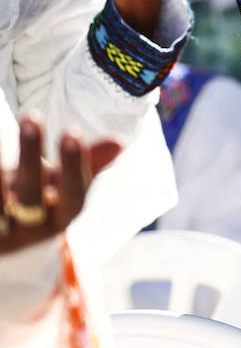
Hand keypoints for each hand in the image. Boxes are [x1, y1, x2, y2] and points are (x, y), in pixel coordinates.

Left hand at [0, 118, 121, 255]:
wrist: (3, 231)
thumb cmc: (39, 198)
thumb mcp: (63, 185)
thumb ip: (89, 164)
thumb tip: (121, 142)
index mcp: (59, 219)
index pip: (73, 197)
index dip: (74, 167)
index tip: (73, 131)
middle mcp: (29, 230)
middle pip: (30, 195)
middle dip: (31, 156)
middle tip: (32, 115)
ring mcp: (1, 231)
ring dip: (1, 165)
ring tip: (1, 128)